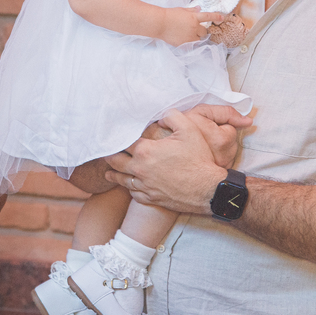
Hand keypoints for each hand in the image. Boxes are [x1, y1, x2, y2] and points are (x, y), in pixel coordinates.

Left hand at [105, 109, 238, 213]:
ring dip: (114, 174)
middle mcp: (140, 169)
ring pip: (121, 180)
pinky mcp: (151, 199)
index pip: (122, 142)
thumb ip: (172, 116)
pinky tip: (130, 185)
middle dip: (110, 155)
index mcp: (145, 151)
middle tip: (107, 152)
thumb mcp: (189, 129)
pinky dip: (129, 188)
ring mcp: (145, 186)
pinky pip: (133, 193)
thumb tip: (161, 115)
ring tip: (109, 172)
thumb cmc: (199, 159)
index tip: (114, 135)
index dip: (117, 137)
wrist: (208, 189)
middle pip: (115, 161)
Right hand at [161, 7, 224, 44]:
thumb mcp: (182, 10)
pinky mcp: (185, 44)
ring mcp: (190, 36)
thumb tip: (199, 9)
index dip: (216, 17)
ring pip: (199, 39)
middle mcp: (194, 27)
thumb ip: (191, 11)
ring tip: (187, 34)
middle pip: (204, 31)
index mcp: (194, 17)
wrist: (160, 23)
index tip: (222, 17)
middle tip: (195, 29)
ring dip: (196, 37)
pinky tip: (182, 38)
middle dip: (201, 30)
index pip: (208, 17)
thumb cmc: (169, 15)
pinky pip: (191, 44)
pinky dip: (189, 42)